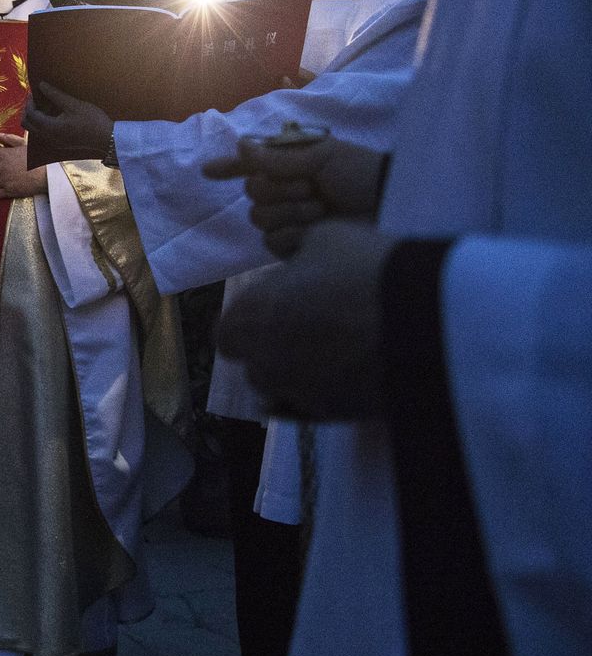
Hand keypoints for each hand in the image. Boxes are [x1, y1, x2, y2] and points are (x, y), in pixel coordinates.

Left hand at [20, 84, 111, 164]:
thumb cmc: (92, 120)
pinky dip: (42, 124)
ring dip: (34, 117)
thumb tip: (41, 85)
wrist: (106, 138)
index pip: (31, 114)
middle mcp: (48, 137)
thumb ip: (55, 95)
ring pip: (34, 130)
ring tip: (44, 105)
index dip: (30, 102)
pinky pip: (42, 134)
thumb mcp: (73, 104)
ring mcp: (53, 142)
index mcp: (50, 128)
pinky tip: (52, 115)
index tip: (34, 92)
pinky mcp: (59, 144)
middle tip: (36, 98)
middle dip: (28, 110)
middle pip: (27, 124)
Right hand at [202, 136, 388, 257]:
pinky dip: (294, 234)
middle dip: (280, 189)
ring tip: (321, 209)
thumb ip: (279, 157)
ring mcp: (288, 220)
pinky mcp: (294, 247)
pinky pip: (272, 241)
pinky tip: (316, 231)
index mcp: (290, 166)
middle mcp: (285, 192)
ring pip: (260, 217)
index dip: (229, 168)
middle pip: (252, 192)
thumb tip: (240, 144)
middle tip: (311, 188)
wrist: (390, 208)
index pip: (251, 166)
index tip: (207, 172)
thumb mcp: (324, 156)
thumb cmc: (361, 175)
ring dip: (291, 211)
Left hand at [216, 219, 394, 418]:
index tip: (279, 308)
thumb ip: (300, 258)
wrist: (426, 320)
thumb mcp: (326, 238)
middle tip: (311, 329)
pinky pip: (315, 410)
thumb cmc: (365, 269)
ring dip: (301, 374)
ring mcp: (297, 395)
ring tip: (339, 350)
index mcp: (248, 319)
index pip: (229, 332)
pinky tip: (346, 377)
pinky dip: (325, 396)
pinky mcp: (334, 417)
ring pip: (285, 390)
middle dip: (274, 350)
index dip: (252, 321)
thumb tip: (302, 268)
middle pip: (256, 364)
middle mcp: (262, 363)